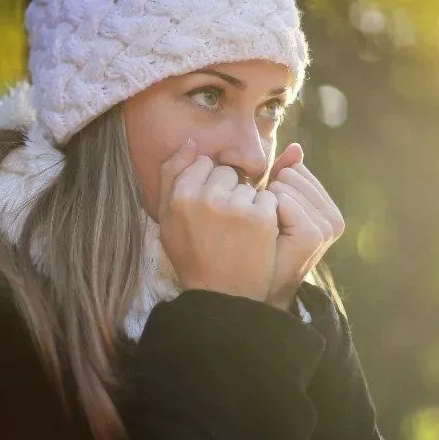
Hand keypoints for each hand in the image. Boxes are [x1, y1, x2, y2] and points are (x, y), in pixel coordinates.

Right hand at [157, 137, 280, 301]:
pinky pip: (269, 197)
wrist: (222, 297)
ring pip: (248, 185)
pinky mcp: (261, 217)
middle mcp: (206, 198)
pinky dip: (267, 213)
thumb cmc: (193, 256)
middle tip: (225, 225)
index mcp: (180, 197)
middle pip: (226, 172)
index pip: (202, 163)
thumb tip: (192, 142)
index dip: (208, 184)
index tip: (210, 210)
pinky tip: (256, 236)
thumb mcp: (169, 220)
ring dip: (249, 203)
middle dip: (229, 191)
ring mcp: (235, 207)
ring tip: (240, 233)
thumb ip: (172, 177)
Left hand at [264, 144, 344, 310]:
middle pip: (290, 174)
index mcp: (328, 209)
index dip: (273, 184)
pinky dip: (268, 210)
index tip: (266, 211)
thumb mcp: (275, 206)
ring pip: (285, 185)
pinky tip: (263, 230)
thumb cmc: (261, 246)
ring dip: (265, 201)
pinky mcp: (312, 236)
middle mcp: (333, 219)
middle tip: (263, 222)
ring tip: (263, 229)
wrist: (256, 289)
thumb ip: (286, 176)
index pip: (295, 170)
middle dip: (269, 191)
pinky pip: (282, 201)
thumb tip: (295, 147)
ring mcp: (325, 228)